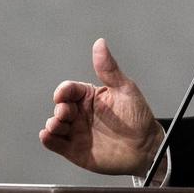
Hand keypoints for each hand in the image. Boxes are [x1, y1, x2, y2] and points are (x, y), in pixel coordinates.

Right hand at [39, 38, 164, 176]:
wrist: (146, 149)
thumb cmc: (138, 117)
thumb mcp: (124, 89)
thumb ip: (109, 69)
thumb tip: (99, 43)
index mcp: (90, 97)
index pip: (70, 90)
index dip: (63, 91)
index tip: (62, 95)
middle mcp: (81, 113)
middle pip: (60, 107)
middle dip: (59, 109)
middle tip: (65, 114)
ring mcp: (77, 132)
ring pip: (55, 125)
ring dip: (52, 124)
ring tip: (57, 125)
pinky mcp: (74, 150)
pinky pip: (56, 143)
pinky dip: (48, 139)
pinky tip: (47, 136)